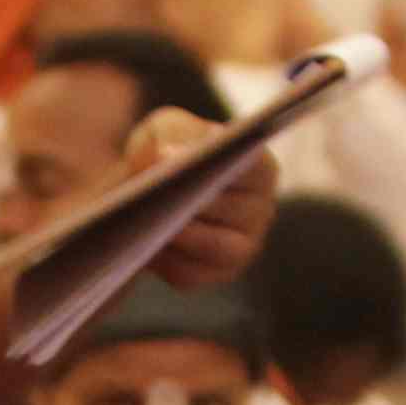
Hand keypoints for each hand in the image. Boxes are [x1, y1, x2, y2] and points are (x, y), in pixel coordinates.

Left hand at [129, 107, 281, 289]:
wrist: (148, 193)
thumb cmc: (167, 154)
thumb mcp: (167, 129)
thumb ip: (173, 132)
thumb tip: (168, 156)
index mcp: (260, 170)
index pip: (253, 165)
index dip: (223, 161)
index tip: (187, 156)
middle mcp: (261, 211)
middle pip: (232, 209)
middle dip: (195, 199)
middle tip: (161, 191)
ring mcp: (243, 247)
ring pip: (214, 246)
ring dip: (181, 233)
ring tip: (151, 220)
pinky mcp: (216, 274)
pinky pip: (191, 273)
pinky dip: (166, 260)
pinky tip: (144, 245)